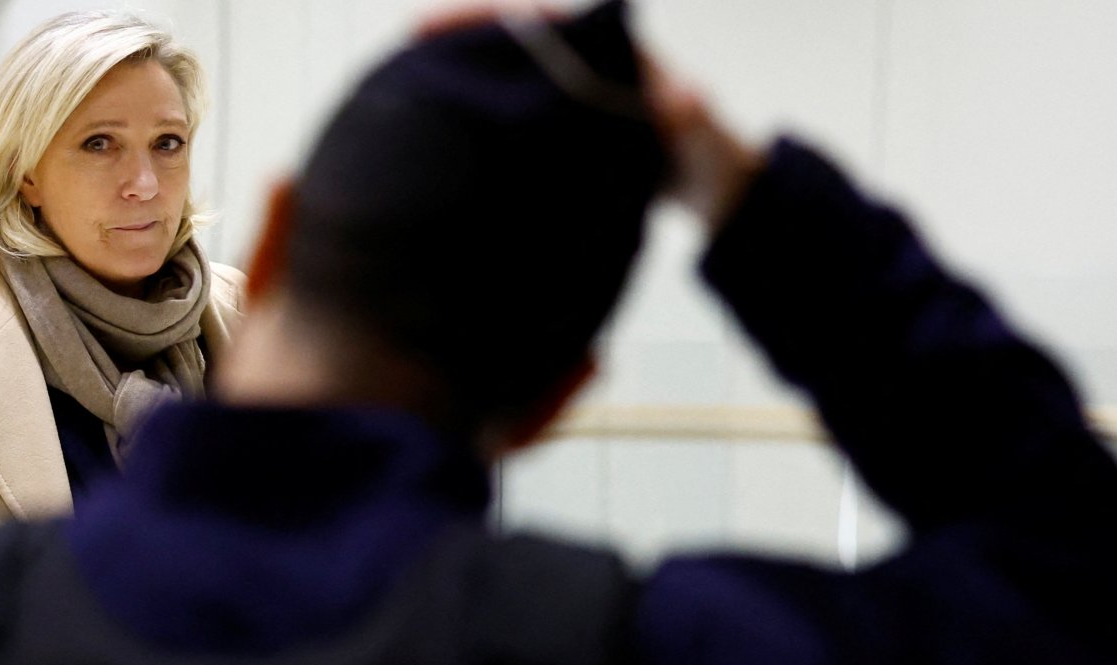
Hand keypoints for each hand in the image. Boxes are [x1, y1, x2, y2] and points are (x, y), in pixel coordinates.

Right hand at [415, 4, 764, 231]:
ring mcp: (569, 102)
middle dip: (455, 48)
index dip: (483, 20)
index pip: (535, 20)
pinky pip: (513, 124)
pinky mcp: (562, 138)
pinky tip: (443, 147)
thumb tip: (684, 95)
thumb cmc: (714, 157)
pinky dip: (480, 129)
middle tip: (397, 62)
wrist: (718, 194)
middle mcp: (581, 66)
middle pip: (506, 45)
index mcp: (608, 49)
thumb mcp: (704, 137)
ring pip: (505, 84)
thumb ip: (692, 115)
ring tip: (404, 103)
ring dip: (461, 87)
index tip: (430, 28)